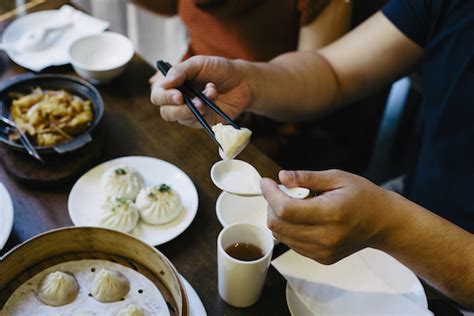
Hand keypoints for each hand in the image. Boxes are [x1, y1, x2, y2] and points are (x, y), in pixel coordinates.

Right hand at [150, 56, 253, 127]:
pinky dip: (204, 109)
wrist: (243, 81)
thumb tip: (165, 83)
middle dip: (174, 107)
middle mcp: (179, 100)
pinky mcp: (203, 121)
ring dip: (193, 107)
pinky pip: (196, 121)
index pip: (158, 94)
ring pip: (180, 118)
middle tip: (184, 99)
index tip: (176, 94)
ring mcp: (191, 112)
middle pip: (165, 111)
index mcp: (174, 85)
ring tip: (208, 95)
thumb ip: (181, 70)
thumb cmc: (219, 69)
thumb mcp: (199, 63)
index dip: (163, 96)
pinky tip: (213, 96)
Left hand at [261, 170, 396, 263]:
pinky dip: (288, 228)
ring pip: (281, 236)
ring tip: (293, 203)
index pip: (286, 209)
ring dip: (278, 216)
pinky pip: (291, 243)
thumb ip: (307, 178)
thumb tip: (282, 176)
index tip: (266, 182)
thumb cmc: (363, 196)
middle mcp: (326, 237)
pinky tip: (302, 217)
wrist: (383, 223)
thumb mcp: (338, 177)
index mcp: (331, 214)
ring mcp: (323, 252)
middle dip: (271, 204)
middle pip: (278, 224)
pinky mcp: (321, 259)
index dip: (270, 194)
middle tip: (281, 190)